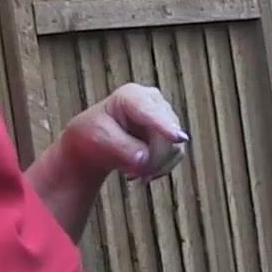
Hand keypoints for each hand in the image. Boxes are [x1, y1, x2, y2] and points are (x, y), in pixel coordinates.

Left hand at [60, 83, 188, 181]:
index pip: (151, 113)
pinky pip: (175, 155)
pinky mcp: (171, 132)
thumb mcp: (101, 139)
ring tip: (132, 174)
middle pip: (166, 135)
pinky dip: (159, 168)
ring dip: (154, 166)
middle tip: (131, 176)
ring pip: (174, 147)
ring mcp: (165, 115)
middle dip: (152, 160)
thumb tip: (145, 159)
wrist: (95, 141)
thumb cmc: (94, 133)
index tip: (178, 138)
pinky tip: (141, 172)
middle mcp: (154, 101)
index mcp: (132, 96)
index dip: (165, 126)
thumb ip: (123, 148)